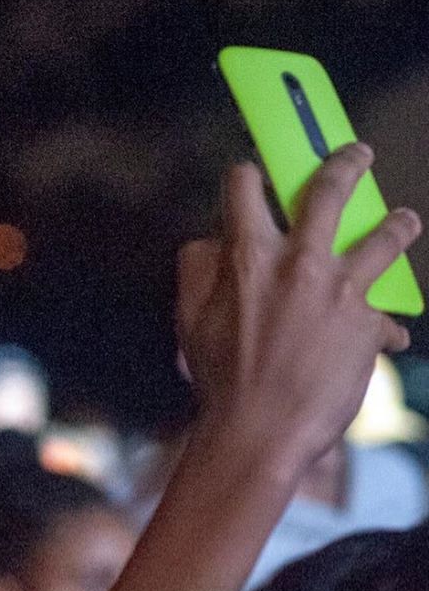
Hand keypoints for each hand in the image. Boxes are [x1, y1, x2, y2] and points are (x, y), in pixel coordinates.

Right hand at [177, 143, 420, 474]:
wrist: (259, 435)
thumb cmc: (220, 383)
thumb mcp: (189, 321)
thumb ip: (197, 270)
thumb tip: (210, 240)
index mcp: (247, 257)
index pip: (245, 187)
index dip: (249, 177)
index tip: (257, 177)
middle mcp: (299, 262)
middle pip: (330, 187)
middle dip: (346, 163)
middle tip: (356, 156)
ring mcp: (339, 289)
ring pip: (386, 232)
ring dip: (397, 223)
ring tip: (402, 221)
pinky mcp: (367, 321)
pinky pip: (388, 307)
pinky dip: (387, 321)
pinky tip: (390, 334)